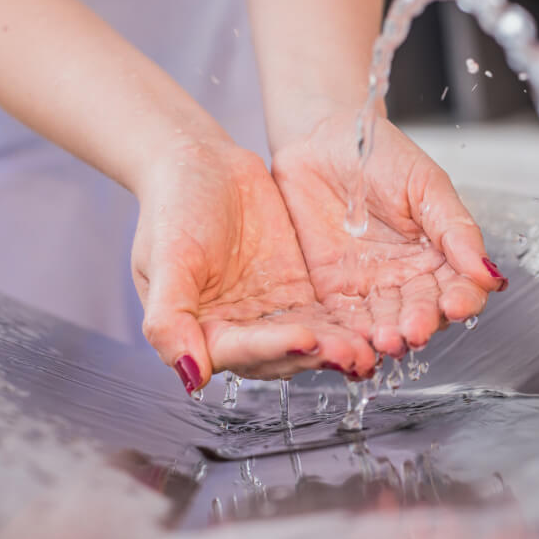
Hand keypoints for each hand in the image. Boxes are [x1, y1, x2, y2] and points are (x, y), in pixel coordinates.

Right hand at [131, 140, 377, 391]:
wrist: (202, 163)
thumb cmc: (173, 205)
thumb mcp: (164, 256)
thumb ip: (168, 317)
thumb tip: (190, 375)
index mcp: (201, 331)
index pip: (241, 352)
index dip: (273, 348)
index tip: (305, 338)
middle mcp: (238, 330)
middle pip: (281, 354)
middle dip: (317, 355)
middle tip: (353, 353)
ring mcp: (272, 314)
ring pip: (310, 341)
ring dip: (338, 348)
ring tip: (369, 350)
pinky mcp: (299, 294)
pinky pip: (327, 316)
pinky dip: (348, 326)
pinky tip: (374, 330)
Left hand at [270, 109, 507, 357]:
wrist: (319, 137)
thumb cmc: (378, 154)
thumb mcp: (426, 184)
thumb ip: (455, 228)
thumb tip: (488, 273)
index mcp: (438, 254)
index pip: (459, 289)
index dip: (461, 301)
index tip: (456, 305)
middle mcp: (407, 277)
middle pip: (422, 312)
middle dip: (420, 324)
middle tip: (414, 331)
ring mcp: (370, 286)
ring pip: (385, 322)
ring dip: (387, 336)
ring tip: (386, 340)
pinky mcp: (332, 290)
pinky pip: (343, 319)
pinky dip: (350, 335)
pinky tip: (356, 344)